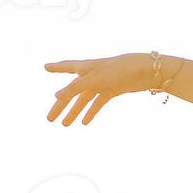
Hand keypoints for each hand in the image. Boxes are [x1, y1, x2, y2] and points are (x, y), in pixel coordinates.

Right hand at [42, 52, 169, 124]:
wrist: (146, 71)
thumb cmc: (119, 70)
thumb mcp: (94, 79)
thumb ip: (75, 88)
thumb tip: (57, 96)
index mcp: (85, 67)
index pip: (66, 67)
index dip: (56, 67)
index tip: (45, 66)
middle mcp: (92, 75)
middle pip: (72, 92)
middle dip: (61, 105)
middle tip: (49, 118)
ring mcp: (103, 83)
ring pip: (84, 100)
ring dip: (74, 112)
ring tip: (64, 125)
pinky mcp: (113, 90)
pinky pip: (98, 103)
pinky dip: (91, 112)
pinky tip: (85, 122)